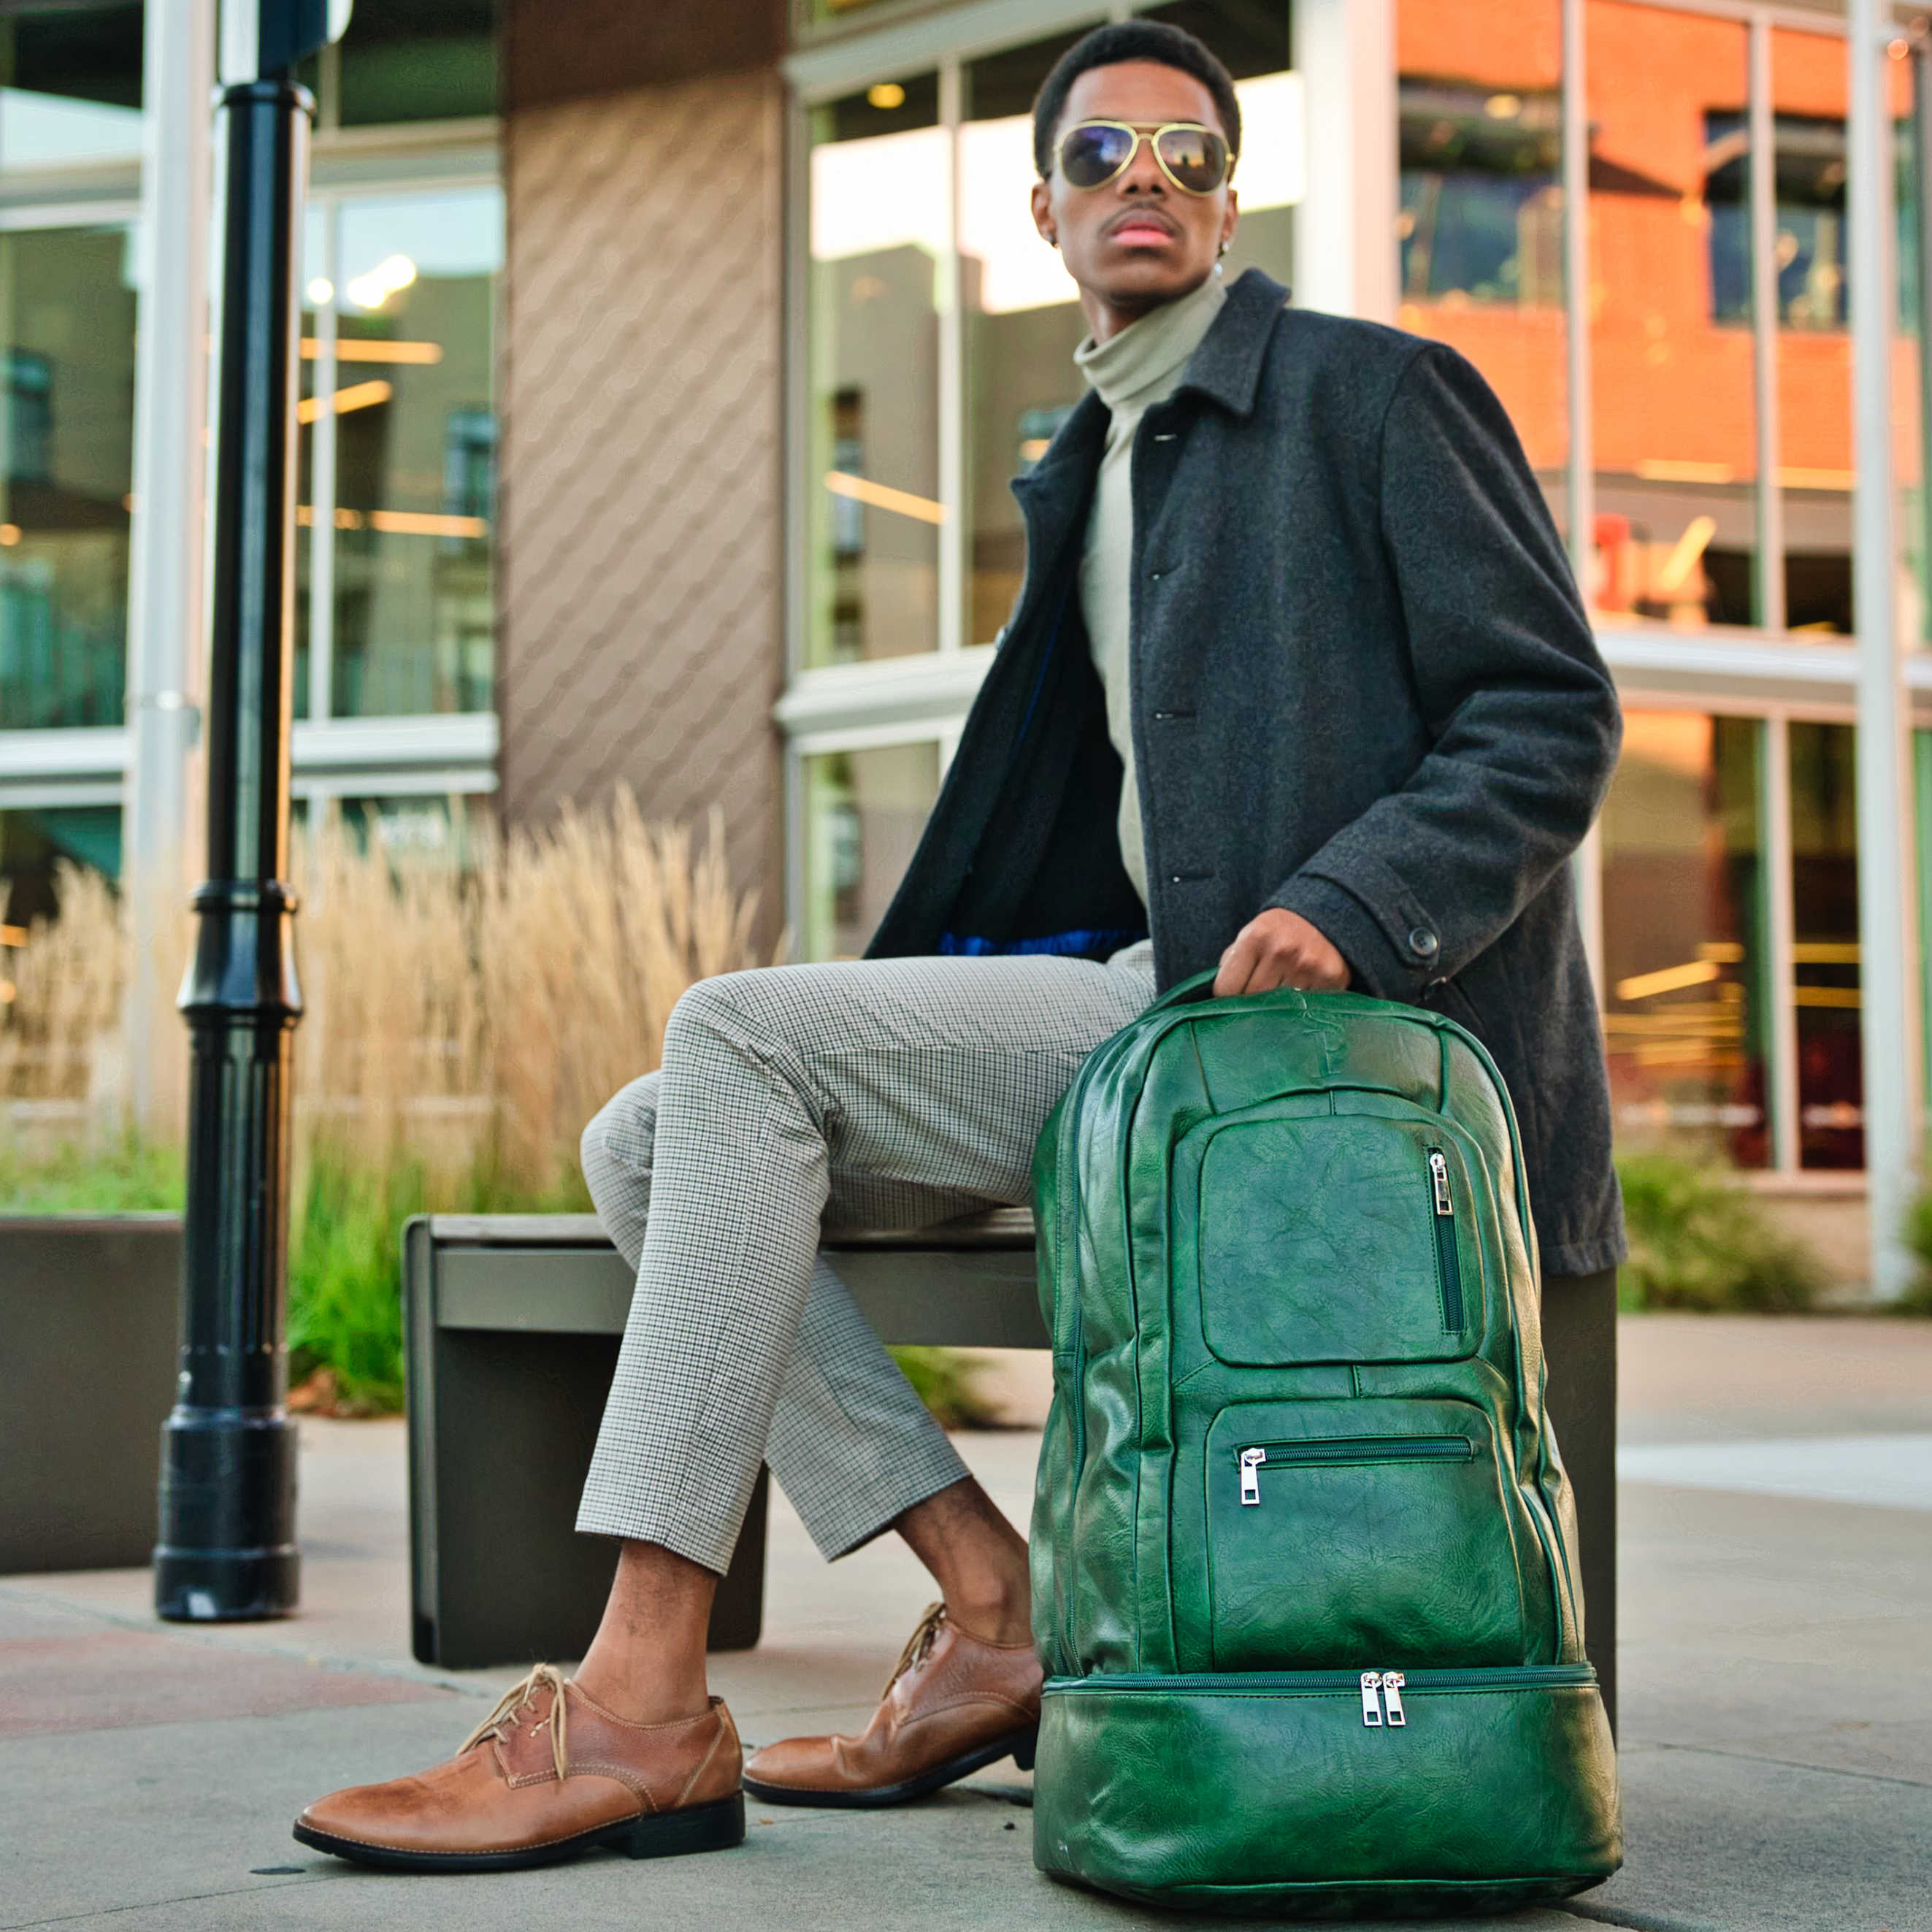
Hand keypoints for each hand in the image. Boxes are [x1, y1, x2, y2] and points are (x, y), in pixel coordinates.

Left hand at [1213, 909, 1349, 997]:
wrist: (1324, 918)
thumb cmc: (1276, 934)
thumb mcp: (1249, 937)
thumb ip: (1231, 964)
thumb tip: (1217, 999)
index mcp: (1255, 937)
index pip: (1227, 989)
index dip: (1227, 996)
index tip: (1233, 995)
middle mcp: (1282, 950)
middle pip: (1252, 1000)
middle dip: (1251, 1003)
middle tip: (1257, 997)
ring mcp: (1308, 965)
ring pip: (1279, 1008)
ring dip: (1277, 1007)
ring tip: (1281, 993)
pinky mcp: (1331, 978)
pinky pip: (1306, 1007)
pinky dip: (1301, 1006)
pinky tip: (1302, 992)